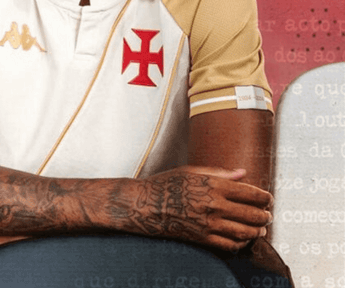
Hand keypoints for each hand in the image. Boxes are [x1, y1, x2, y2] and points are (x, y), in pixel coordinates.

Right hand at [125, 166, 272, 251]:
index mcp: (212, 185)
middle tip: (268, 214)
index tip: (269, 198)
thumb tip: (243, 173)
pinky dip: (243, 243)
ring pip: (245, 232)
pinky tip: (244, 238)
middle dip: (265, 215)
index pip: (249, 193)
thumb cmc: (167, 183)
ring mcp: (209, 224)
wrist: (146, 205)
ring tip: (261, 228)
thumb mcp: (192, 171)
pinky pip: (231, 244)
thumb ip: (220, 173)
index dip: (264, 197)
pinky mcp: (203, 238)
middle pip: (252, 214)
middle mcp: (213, 205)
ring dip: (258, 231)